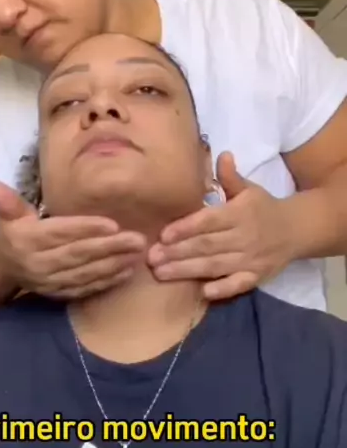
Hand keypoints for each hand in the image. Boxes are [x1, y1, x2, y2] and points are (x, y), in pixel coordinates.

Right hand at [0, 179, 145, 299]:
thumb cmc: (10, 233)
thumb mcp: (7, 214)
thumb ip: (4, 200)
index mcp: (28, 240)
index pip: (61, 233)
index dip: (86, 229)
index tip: (113, 224)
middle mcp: (38, 263)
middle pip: (78, 255)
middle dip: (110, 248)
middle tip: (138, 239)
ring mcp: (49, 282)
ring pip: (85, 274)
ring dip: (114, 265)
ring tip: (137, 254)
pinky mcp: (58, 294)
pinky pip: (85, 289)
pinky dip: (106, 282)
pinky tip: (126, 272)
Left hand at [147, 152, 294, 299]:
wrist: (297, 230)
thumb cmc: (263, 207)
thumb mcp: (249, 189)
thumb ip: (231, 177)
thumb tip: (222, 154)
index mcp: (239, 213)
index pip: (209, 221)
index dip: (185, 228)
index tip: (162, 235)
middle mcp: (245, 236)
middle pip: (207, 246)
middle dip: (177, 252)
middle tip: (151, 258)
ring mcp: (251, 259)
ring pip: (215, 266)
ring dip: (187, 270)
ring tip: (160, 274)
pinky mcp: (257, 276)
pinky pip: (238, 284)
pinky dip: (222, 288)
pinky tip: (202, 292)